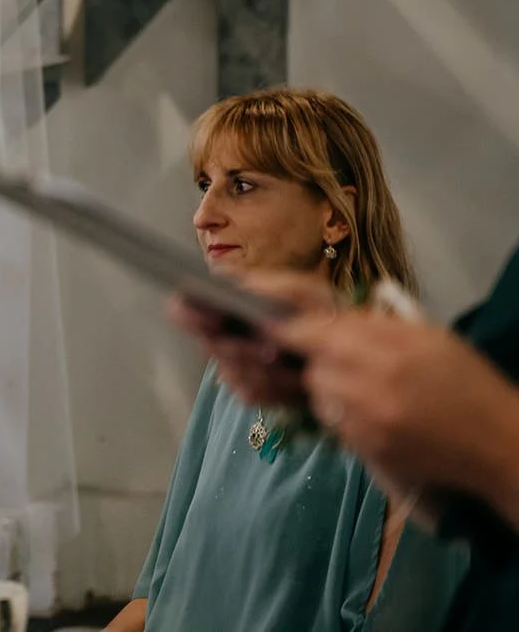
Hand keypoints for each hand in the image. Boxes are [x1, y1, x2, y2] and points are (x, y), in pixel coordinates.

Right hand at [167, 271, 338, 408]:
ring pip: (231, 372)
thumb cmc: (324, 315)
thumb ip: (272, 286)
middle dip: (240, 349)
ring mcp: (235, 364)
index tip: (210, 319)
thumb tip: (233, 284)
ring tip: (292, 365)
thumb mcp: (306, 292)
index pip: (185, 306)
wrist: (350, 355)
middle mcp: (224, 333)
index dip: (187, 313)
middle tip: (269, 349)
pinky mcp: (250, 391)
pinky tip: (294, 381)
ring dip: (265, 370)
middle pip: (209, 345)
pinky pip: (250, 393)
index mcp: (229, 303)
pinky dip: (276, 387)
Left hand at [276, 308, 518, 505]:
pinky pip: (335, 426)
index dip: (290, 331)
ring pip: (320, 399)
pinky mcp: (366, 452)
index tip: (276, 327)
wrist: (498, 444)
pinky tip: (371, 412)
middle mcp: (366, 390)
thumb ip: (371, 327)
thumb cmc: (466, 382)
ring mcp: (363, 426)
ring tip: (362, 388)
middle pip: (313, 370)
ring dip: (330, 390)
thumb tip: (322, 320)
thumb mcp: (427, 337)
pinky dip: (343, 416)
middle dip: (319, 362)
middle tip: (345, 362)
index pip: (311, 336)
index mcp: (382, 354)